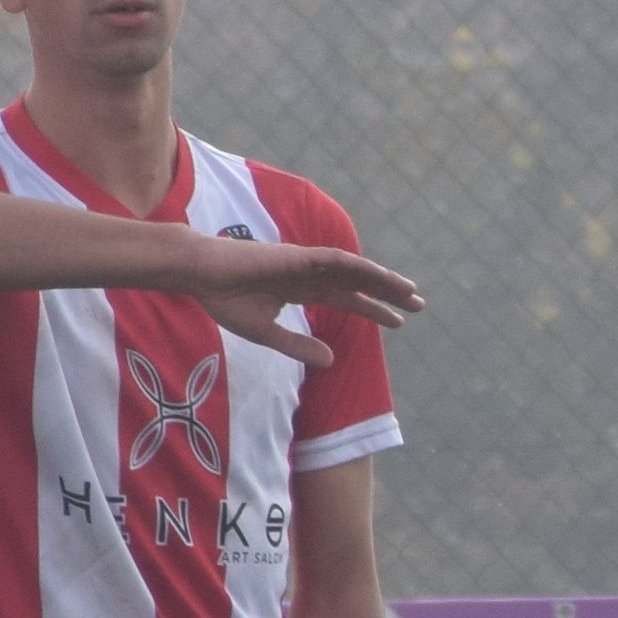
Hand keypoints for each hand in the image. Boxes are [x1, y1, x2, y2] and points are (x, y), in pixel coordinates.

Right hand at [190, 238, 422, 373]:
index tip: (398, 322)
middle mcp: (310, 273)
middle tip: (419, 305)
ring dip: (382, 279)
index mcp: (302, 289)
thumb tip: (331, 361)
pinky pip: (334, 260)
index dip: (373, 309)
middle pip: (358, 283)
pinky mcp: (296, 256)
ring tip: (409, 292)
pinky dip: (358, 267)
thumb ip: (298, 347)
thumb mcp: (267, 334)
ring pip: (354, 270)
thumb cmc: (225, 300)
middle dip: (388, 293)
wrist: (199, 275)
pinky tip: (378, 275)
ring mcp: (305, 262)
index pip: (347, 298)